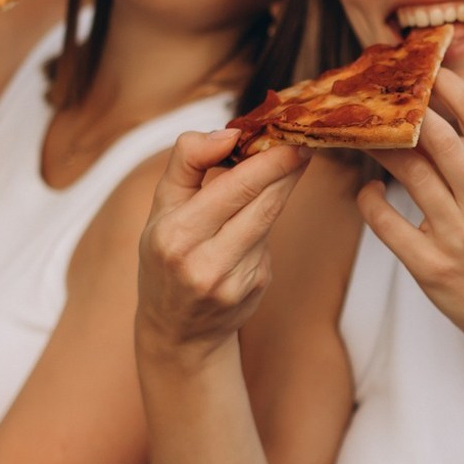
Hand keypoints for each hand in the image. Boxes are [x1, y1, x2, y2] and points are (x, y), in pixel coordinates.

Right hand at [138, 130, 310, 358]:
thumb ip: (187, 162)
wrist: (178, 329)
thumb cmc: (166, 256)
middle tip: (302, 142)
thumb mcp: (161, 207)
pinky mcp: (255, 287)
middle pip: (260, 203)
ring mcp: (234, 280)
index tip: (287, 136)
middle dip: (285, 168)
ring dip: (283, 188)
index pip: (232, 188)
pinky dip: (267, 220)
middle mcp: (204, 263)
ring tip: (294, 162)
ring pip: (269, 219)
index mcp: (175, 236)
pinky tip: (260, 213)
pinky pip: (268, 241)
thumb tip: (227, 134)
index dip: (267, 161)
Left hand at [358, 68, 463, 356]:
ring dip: (378, 147)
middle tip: (379, 99)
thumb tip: (446, 113)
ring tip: (364, 137)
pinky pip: (386, 221)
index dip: (446, 84)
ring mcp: (457, 235)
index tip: (422, 71)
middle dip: (403, 110)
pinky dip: (370, 199)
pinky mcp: (430, 266)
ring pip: (407, 171)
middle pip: (435, 134)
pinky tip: (369, 190)